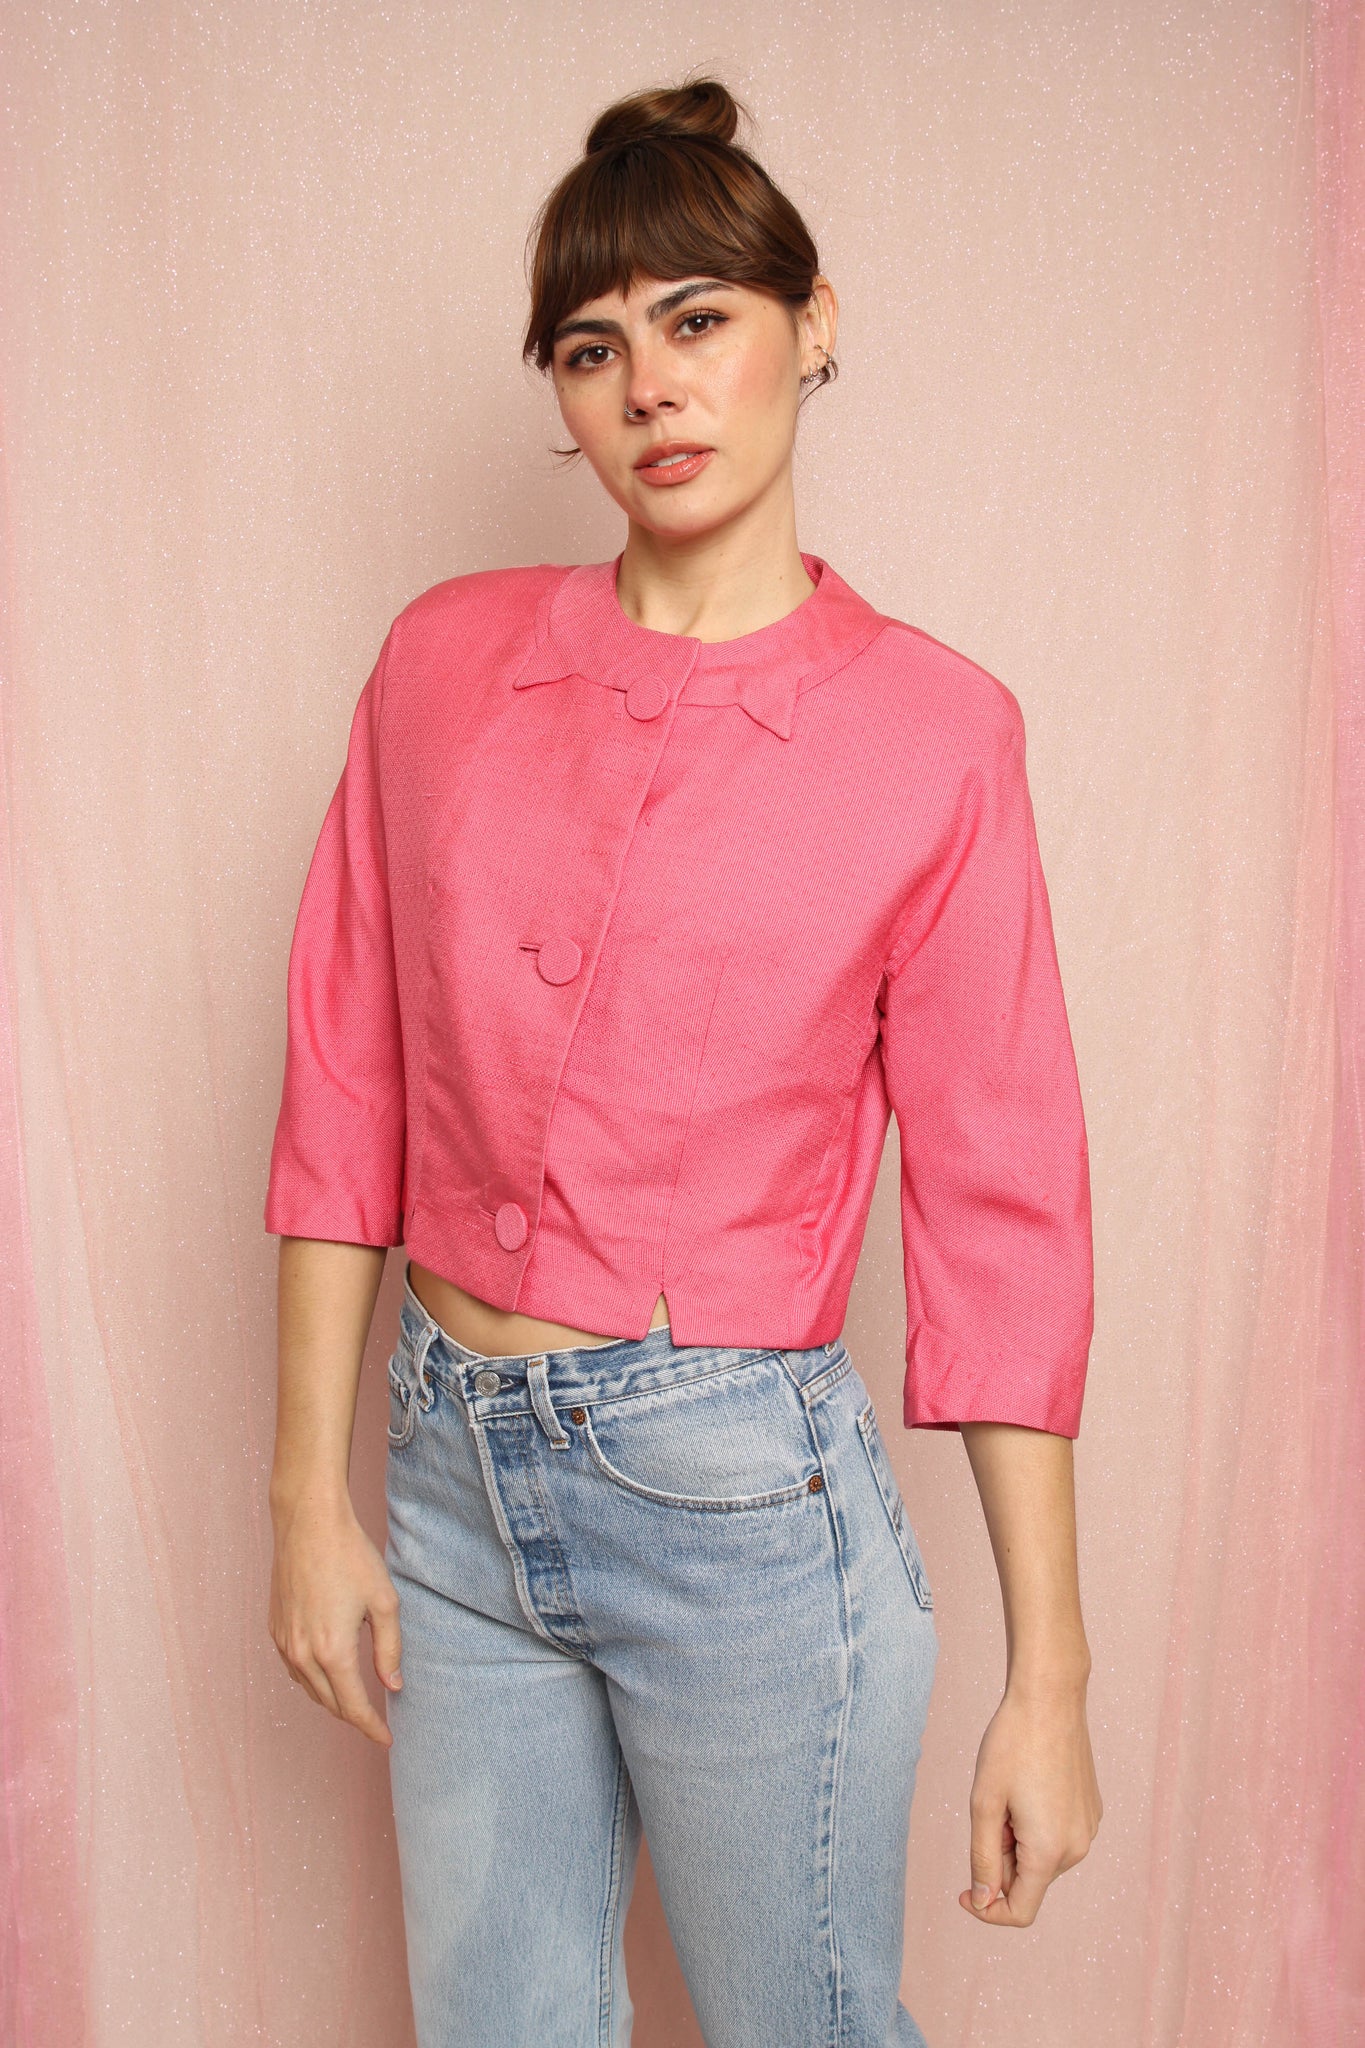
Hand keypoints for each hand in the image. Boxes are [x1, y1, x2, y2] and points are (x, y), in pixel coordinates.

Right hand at [268, 1491, 402, 1746]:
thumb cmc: (350, 1556)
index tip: (386, 1740)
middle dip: (354, 1716)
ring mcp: (284, 1642)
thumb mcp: (384, 1601)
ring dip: (332, 1700)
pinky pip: (294, 1670)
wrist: (308, 1523)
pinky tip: (328, 1673)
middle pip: (330, 1703)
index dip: (371, 1727)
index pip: (353, 1706)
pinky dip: (313, 1681)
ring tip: (356, 1700)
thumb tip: (393, 1685)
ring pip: (309, 1689)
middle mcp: (302, 1654)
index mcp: (332, 1651)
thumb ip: (389, 1649)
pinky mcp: (275, 1629)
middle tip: (377, 1721)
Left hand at [958, 1677, 1101, 1925]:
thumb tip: (983, 1901)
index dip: (987, 1909)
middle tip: (989, 1810)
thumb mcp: (984, 1803)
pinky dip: (1035, 1826)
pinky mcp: (1091, 1811)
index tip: (962, 1890)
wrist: (1050, 1698)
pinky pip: (1057, 1836)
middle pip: (1029, 1881)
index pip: (1021, 1911)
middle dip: (1001, 1859)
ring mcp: (1088, 1828)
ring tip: (1010, 1795)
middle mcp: (1077, 1848)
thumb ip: (983, 1859)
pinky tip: (1029, 1786)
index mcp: (1049, 1851)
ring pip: (1042, 1858)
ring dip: (1018, 1841)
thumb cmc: (1011, 1745)